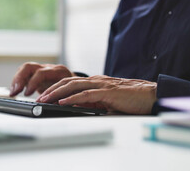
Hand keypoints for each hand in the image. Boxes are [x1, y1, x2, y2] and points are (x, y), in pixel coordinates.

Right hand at [10, 62, 74, 96]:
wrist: (78, 85)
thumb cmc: (76, 91)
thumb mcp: (73, 94)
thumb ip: (64, 98)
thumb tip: (56, 106)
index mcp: (59, 72)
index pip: (41, 73)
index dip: (33, 83)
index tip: (27, 93)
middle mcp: (49, 68)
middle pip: (30, 67)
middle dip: (20, 79)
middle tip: (15, 91)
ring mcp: (42, 69)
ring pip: (25, 69)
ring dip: (16, 80)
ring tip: (12, 92)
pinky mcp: (37, 74)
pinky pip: (24, 74)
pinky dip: (18, 82)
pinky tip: (15, 91)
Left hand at [36, 75, 156, 113]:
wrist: (151, 95)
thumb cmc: (132, 99)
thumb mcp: (107, 101)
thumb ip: (92, 102)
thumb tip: (76, 107)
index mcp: (96, 82)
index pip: (71, 82)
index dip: (56, 88)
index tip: (44, 95)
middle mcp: (96, 80)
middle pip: (67, 81)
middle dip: (51, 89)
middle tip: (38, 97)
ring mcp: (101, 85)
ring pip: (73, 86)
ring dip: (57, 92)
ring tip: (45, 99)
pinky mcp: (107, 92)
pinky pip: (85, 94)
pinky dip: (72, 98)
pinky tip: (62, 102)